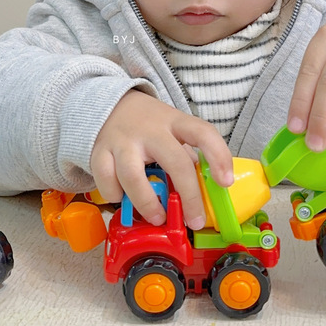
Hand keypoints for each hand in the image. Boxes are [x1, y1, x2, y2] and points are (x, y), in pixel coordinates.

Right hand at [90, 90, 233, 228]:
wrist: (110, 104)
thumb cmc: (149, 125)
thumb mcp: (173, 130)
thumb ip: (186, 156)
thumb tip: (205, 193)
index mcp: (175, 122)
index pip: (203, 133)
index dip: (218, 156)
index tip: (225, 182)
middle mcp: (150, 129)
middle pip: (174, 161)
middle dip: (188, 195)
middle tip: (194, 220)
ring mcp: (123, 140)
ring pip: (133, 174)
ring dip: (147, 202)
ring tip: (157, 217)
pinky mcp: (99, 151)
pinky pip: (105, 180)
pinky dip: (114, 195)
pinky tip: (122, 198)